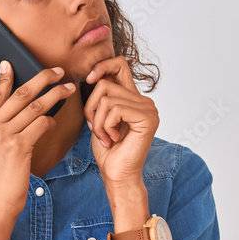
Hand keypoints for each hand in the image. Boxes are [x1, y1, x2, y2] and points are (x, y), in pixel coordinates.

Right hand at [0, 60, 76, 220]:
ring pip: (35, 106)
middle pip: (20, 94)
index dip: (7, 77)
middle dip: (42, 78)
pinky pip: (41, 124)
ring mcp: (1, 135)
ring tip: (68, 89)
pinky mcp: (18, 146)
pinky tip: (54, 122)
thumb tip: (14, 102)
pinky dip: (51, 121)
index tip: (13, 63)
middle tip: (57, 71)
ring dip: (55, 95)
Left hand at [83, 56, 158, 187]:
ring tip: (106, 137)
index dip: (102, 66)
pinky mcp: (147, 117)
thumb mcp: (99, 118)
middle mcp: (144, 101)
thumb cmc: (108, 151)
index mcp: (133, 99)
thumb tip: (95, 76)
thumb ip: (101, 97)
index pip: (120, 64)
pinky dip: (106, 126)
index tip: (89, 80)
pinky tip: (113, 139)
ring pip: (107, 98)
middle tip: (97, 129)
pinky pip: (115, 109)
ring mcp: (148, 108)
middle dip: (91, 108)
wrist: (117, 175)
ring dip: (98, 121)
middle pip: (105, 83)